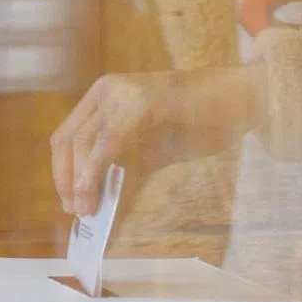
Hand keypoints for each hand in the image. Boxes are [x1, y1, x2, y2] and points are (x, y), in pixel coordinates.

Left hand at [50, 64, 268, 215]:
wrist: (240, 101)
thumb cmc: (199, 125)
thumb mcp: (150, 148)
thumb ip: (122, 166)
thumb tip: (95, 202)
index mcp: (104, 96)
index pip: (66, 135)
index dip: (62, 172)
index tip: (69, 202)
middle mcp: (109, 90)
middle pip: (69, 140)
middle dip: (67, 181)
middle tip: (77, 211)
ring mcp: (125, 93)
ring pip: (85, 144)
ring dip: (81, 183)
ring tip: (88, 210)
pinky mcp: (144, 103)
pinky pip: (110, 143)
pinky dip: (96, 173)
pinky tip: (96, 195)